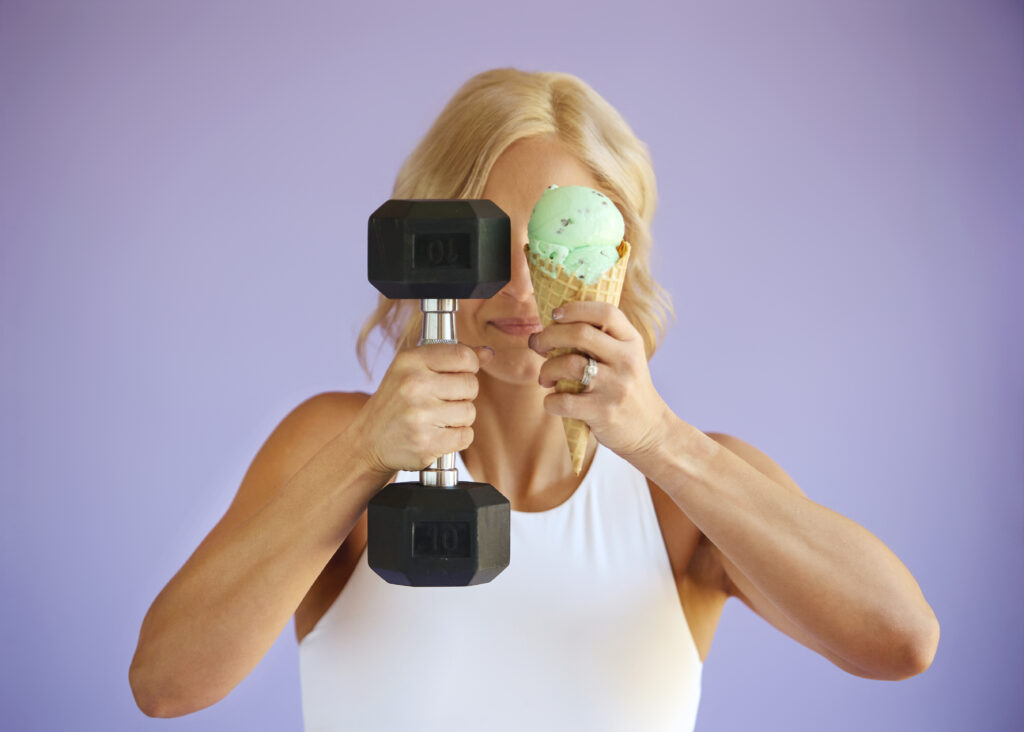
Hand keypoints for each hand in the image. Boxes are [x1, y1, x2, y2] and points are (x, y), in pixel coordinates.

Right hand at [349, 343, 493, 475]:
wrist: (368, 442)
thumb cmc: (395, 402)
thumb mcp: (413, 370)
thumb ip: (451, 358)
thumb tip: (488, 353)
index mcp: (410, 361)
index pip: (463, 355)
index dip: (469, 366)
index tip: (459, 374)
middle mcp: (413, 385)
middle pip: (471, 385)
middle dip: (463, 395)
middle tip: (442, 401)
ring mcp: (419, 415)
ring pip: (469, 412)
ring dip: (459, 418)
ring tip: (437, 418)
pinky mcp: (426, 443)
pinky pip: (465, 436)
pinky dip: (457, 438)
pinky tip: (438, 434)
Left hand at [528, 301, 674, 463]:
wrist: (650, 430)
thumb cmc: (628, 389)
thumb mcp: (626, 357)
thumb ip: (602, 339)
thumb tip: (555, 324)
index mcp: (631, 341)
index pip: (606, 313)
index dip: (575, 309)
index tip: (555, 314)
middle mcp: (626, 360)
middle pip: (580, 334)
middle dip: (549, 336)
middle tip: (537, 344)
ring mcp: (615, 386)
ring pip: (568, 365)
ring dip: (546, 370)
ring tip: (545, 378)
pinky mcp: (603, 412)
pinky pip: (564, 401)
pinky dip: (550, 401)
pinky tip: (553, 402)